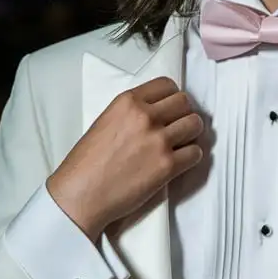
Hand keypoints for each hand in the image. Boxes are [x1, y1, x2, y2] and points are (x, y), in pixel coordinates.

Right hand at [47, 77, 203, 240]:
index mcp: (128, 102)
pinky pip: (196, 153)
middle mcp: (145, 116)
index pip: (167, 84)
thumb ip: (132, 112)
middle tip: (178, 127)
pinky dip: (191, 157)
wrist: (81, 194)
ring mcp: (158, 141)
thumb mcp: (106, 121)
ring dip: (191, 134)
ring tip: (181, 144)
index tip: (171, 108)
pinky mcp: (167, 166)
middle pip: (185, 102)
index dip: (172, 97)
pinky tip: (179, 161)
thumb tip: (157, 112)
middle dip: (184, 114)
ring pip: (195, 124)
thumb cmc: (87, 162)